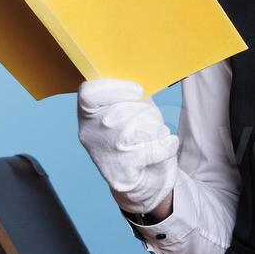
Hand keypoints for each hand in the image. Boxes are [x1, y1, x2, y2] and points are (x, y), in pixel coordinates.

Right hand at [77, 79, 178, 214]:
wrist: (143, 180)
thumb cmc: (139, 136)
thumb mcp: (131, 108)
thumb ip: (130, 93)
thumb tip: (146, 73)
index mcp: (87, 113)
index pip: (89, 93)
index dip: (116, 88)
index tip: (138, 91)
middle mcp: (90, 134)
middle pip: (121, 110)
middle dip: (145, 112)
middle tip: (149, 120)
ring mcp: (104, 155)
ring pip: (138, 129)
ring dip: (156, 129)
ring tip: (155, 134)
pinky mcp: (122, 174)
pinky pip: (153, 149)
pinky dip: (167, 145)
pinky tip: (166, 144)